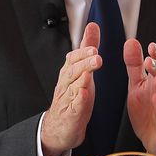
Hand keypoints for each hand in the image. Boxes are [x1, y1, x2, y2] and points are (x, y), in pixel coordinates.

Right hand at [41, 23, 101, 155]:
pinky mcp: (71, 115)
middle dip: (84, 62)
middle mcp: (66, 84)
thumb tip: (92, 26)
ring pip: (73, 86)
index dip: (82, 52)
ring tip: (91, 72)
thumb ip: (87, 48)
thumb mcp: (82, 69)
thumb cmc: (72, 97)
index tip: (93, 46)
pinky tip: (84, 94)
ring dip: (82, 78)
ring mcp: (68, 100)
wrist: (59, 128)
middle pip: (72, 70)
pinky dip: (78, 101)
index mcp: (69, 73)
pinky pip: (74, 107)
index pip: (73, 58)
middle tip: (96, 56)